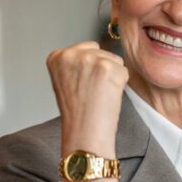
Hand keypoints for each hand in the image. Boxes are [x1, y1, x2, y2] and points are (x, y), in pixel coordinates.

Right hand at [47, 41, 128, 181]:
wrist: (84, 133)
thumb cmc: (76, 113)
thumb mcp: (64, 80)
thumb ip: (75, 63)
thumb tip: (94, 53)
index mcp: (57, 56)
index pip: (85, 48)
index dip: (89, 68)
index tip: (83, 84)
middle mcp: (71, 54)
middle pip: (101, 52)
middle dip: (101, 70)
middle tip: (93, 91)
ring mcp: (90, 59)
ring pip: (114, 60)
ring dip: (112, 76)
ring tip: (99, 94)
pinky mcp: (108, 67)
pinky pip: (124, 70)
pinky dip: (121, 84)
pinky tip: (108, 96)